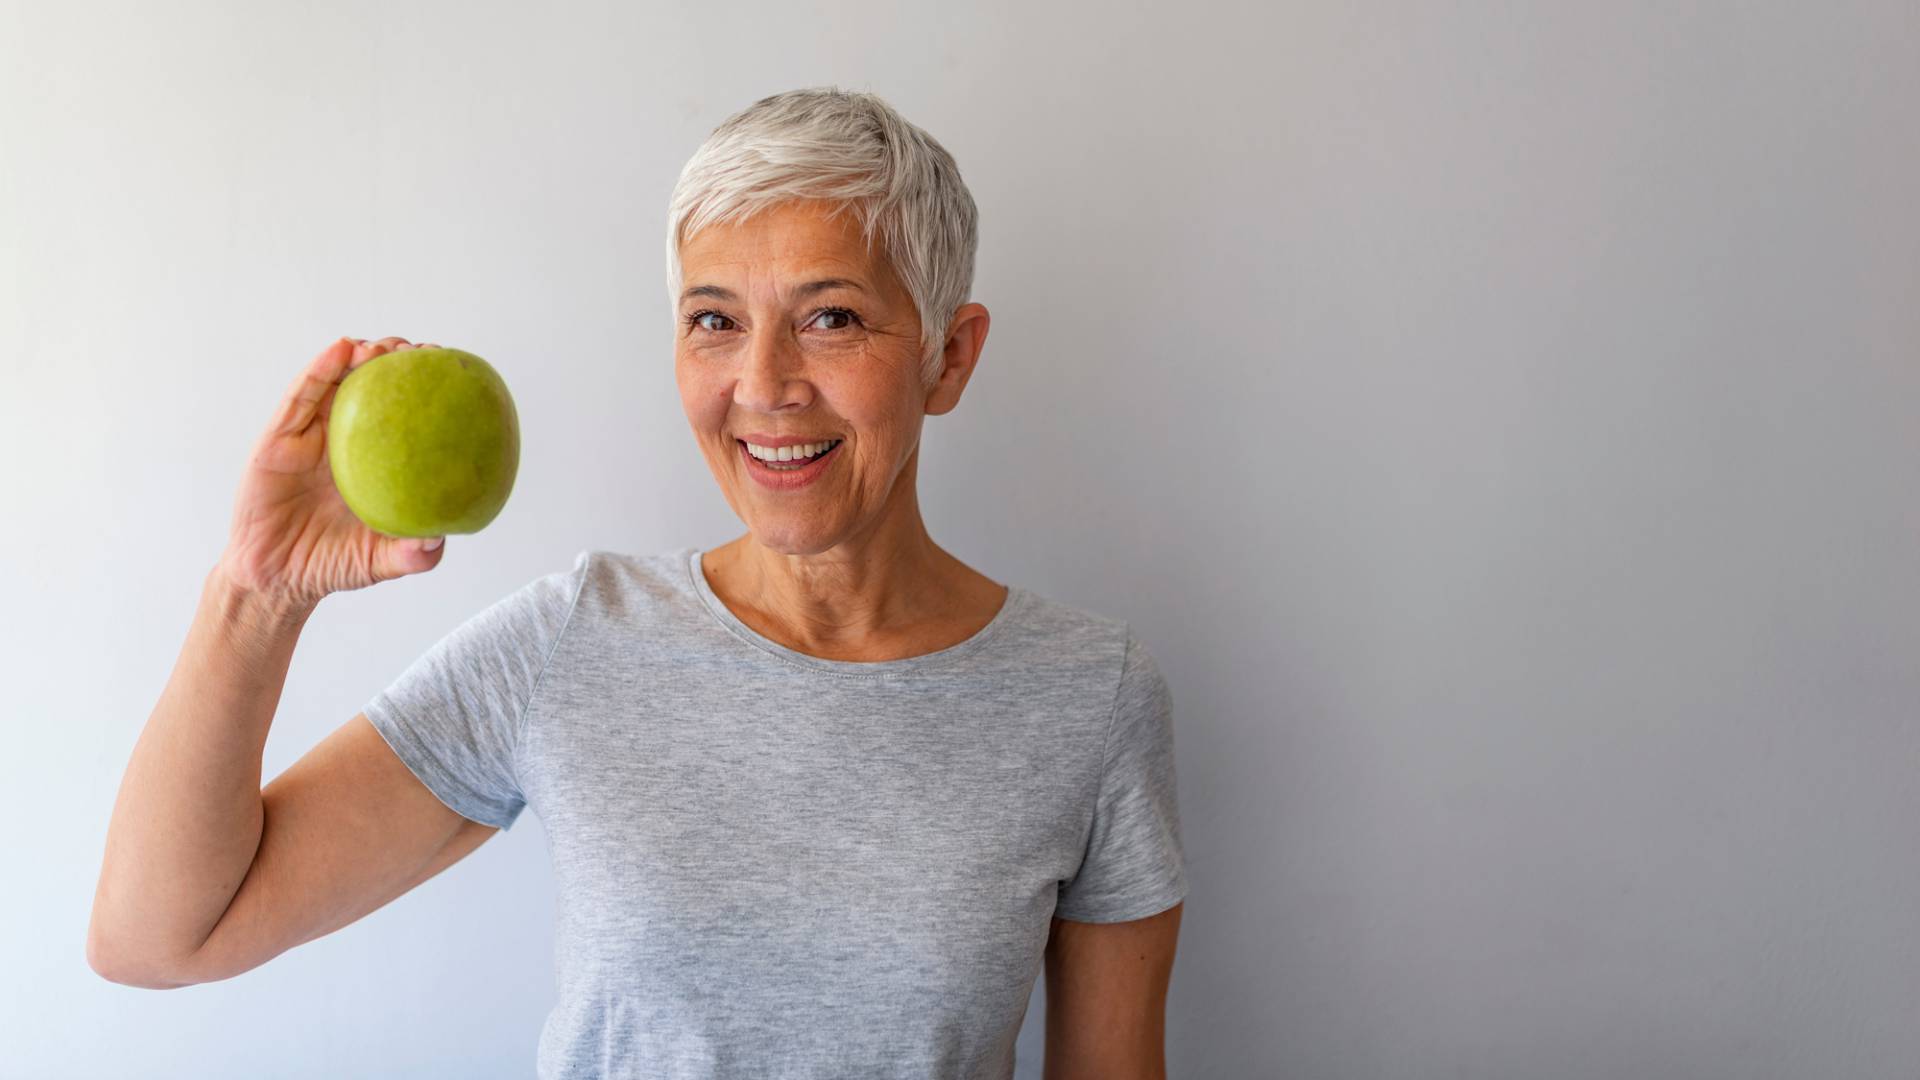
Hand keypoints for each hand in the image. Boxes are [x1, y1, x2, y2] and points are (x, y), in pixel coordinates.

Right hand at [216, 336, 446, 607]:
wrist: (276, 580)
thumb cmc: (331, 565)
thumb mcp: (381, 561)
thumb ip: (413, 555)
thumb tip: (440, 538)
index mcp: (373, 463)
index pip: (404, 416)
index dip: (424, 391)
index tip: (451, 371)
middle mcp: (345, 442)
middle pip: (373, 388)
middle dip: (397, 363)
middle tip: (422, 353)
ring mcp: (311, 437)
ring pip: (336, 383)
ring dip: (361, 356)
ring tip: (383, 346)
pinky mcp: (279, 439)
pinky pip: (300, 398)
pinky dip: (319, 370)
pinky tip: (341, 350)